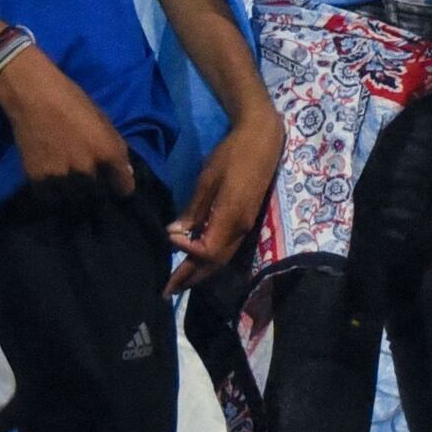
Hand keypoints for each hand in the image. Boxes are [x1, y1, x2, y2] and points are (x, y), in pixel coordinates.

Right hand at [0, 45, 139, 195]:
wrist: (32, 95)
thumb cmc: (72, 100)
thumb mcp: (102, 120)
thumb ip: (116, 148)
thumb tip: (126, 173)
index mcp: (109, 152)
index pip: (124, 187)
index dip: (121, 186)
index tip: (116, 185)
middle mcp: (89, 169)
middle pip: (98, 194)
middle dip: (96, 187)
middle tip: (87, 176)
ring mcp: (63, 177)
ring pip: (75, 197)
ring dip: (74, 191)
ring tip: (68, 178)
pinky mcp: (39, 180)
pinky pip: (51, 196)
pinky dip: (52, 191)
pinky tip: (51, 177)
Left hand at [168, 101, 283, 291]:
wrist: (263, 140)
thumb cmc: (232, 155)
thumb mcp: (207, 179)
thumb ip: (194, 209)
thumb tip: (175, 233)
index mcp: (230, 218)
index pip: (206, 251)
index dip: (186, 253)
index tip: (169, 239)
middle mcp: (240, 229)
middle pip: (215, 263)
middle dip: (191, 278)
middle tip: (169, 291)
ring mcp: (245, 226)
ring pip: (222, 259)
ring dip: (201, 273)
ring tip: (181, 282)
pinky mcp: (246, 221)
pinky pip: (227, 248)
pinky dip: (210, 259)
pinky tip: (198, 259)